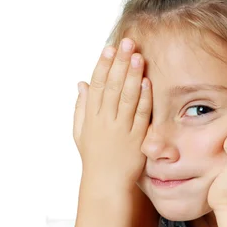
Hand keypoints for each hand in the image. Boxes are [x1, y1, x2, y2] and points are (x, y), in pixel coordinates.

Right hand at [73, 38, 151, 192]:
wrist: (106, 183)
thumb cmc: (94, 156)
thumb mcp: (80, 132)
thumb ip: (81, 107)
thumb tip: (81, 83)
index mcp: (91, 117)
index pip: (97, 85)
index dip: (103, 65)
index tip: (109, 48)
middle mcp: (105, 121)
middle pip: (112, 86)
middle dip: (120, 63)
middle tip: (127, 43)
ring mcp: (121, 129)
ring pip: (126, 97)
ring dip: (132, 76)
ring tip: (137, 56)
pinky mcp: (137, 139)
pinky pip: (141, 115)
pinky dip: (144, 98)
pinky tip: (147, 82)